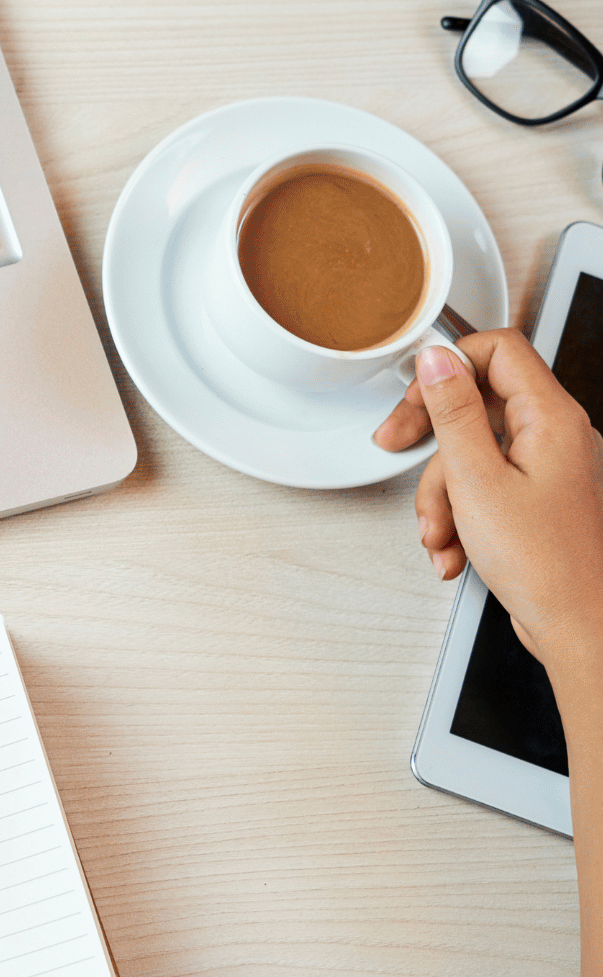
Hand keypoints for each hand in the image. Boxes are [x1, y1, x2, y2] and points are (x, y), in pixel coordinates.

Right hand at [375, 330, 602, 669]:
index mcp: (551, 418)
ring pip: (474, 453)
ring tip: (439, 532)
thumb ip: (453, 412)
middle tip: (397, 445)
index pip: (499, 350)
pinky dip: (461, 514)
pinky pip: (485, 486)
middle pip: (478, 403)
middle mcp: (557, 436)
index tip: (416, 391)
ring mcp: (549, 467)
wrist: (579, 625)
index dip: (450, 364)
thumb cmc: (545, 564)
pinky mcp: (537, 498)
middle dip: (431, 436)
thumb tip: (437, 361)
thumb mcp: (476, 479)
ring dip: (442, 493)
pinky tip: (456, 547)